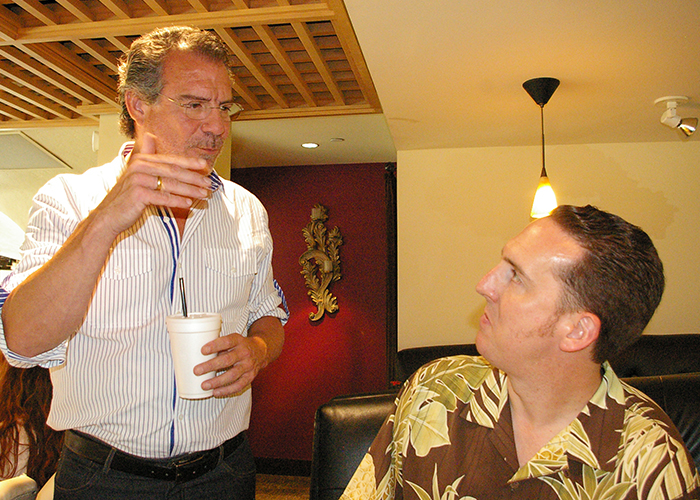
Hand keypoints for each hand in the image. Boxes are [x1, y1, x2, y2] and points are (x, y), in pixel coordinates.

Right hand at [94, 133, 211, 237]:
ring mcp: (137, 180)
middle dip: (194, 178)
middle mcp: (139, 167)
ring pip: (170, 184)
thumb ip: (145, 154)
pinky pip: (162, 197)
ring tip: (204, 194)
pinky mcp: (137, 194)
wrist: (109, 215)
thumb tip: (150, 135)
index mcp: (141, 160)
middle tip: (209, 183)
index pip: (170, 160)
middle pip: (173, 171)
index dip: (190, 163)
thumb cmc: (126, 195)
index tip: (205, 166)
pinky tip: (189, 204)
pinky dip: (177, 200)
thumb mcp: (135, 172)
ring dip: (190, 190)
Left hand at [195, 333, 270, 397]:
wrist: (261, 351)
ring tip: (204, 385)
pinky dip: (226, 390)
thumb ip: (220, 346)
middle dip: (211, 366)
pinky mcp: (250, 376)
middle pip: (227, 359)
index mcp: (239, 341)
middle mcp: (244, 353)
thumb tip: (198, 353)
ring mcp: (248, 366)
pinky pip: (238, 385)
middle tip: (197, 370)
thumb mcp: (233, 340)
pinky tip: (216, 392)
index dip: (215, 346)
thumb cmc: (241, 345)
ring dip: (217, 381)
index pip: (227, 341)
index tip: (203, 350)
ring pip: (232, 375)